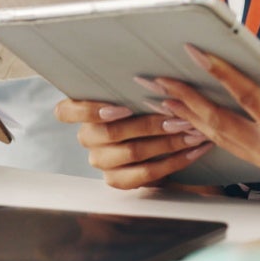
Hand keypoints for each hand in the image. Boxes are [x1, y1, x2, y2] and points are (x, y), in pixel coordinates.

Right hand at [53, 98, 213, 189]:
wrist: (156, 142)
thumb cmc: (140, 106)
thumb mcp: (132, 94)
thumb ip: (132, 89)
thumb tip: (157, 80)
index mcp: (81, 113)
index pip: (65, 112)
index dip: (90, 111)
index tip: (122, 108)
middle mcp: (88, 138)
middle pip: (112, 133)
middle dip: (150, 124)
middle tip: (179, 117)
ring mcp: (101, 161)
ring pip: (133, 152)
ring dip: (168, 141)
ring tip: (193, 131)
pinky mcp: (117, 180)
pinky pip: (147, 174)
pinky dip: (174, 161)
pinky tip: (194, 151)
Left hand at [154, 42, 259, 212]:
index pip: (245, 96)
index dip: (218, 70)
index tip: (194, 51)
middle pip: (217, 122)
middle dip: (184, 99)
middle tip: (156, 79)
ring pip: (219, 138)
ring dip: (189, 117)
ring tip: (162, 98)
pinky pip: (231, 146)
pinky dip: (208, 131)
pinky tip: (193, 120)